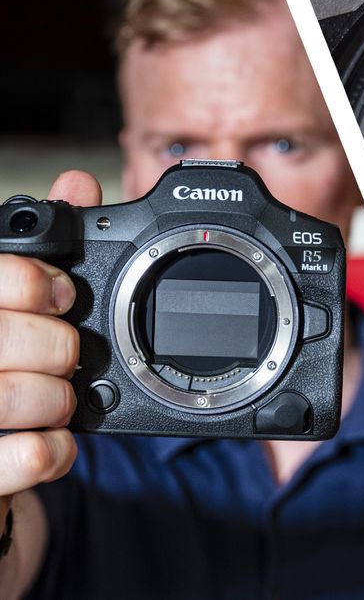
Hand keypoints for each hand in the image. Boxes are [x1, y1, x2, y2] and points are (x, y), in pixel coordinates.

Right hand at [0, 171, 101, 519]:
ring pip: (5, 395)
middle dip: (54, 344)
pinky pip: (18, 458)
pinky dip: (53, 450)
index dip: (26, 280)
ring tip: (61, 398)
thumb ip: (35, 252)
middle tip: (68, 354)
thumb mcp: (11, 303)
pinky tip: (56, 441)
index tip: (62, 293)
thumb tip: (77, 185)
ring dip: (56, 397)